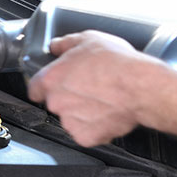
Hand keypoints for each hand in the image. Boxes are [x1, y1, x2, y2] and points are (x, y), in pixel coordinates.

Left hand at [27, 30, 172, 146]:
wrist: (141, 88)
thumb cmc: (117, 63)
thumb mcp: (88, 39)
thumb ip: (65, 43)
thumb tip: (55, 46)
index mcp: (51, 78)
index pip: (35, 87)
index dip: (45, 85)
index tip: (55, 83)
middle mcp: (56, 102)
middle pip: (55, 102)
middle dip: (68, 96)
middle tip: (88, 86)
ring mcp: (70, 121)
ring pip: (70, 118)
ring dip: (81, 111)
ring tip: (101, 98)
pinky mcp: (86, 137)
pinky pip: (86, 132)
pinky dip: (94, 126)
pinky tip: (106, 112)